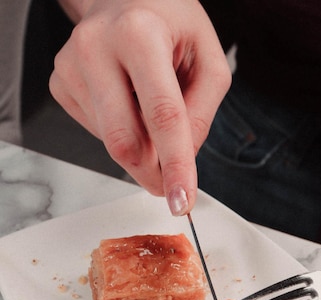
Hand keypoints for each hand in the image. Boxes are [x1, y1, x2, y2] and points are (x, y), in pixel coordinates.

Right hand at [50, 0, 230, 214]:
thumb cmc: (170, 23)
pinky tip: (127, 103)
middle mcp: (96, 45)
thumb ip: (201, 113)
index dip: (175, 166)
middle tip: (171, 182)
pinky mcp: (60, 82)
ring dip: (141, 146)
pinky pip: (97, 133)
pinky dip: (122, 131)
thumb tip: (180, 162)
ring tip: (148, 106)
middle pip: (125, 141)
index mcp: (140, 33)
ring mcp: (71, 65)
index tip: (182, 201)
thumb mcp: (208, 59)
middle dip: (152, 172)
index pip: (162, 115)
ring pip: (111, 143)